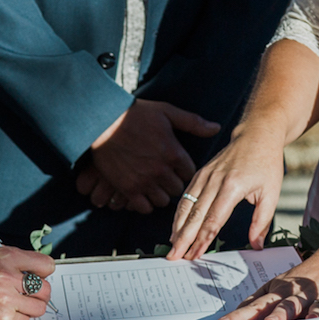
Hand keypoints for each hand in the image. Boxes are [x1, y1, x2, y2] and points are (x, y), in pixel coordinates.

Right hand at [0, 246, 56, 319]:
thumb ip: (19, 262)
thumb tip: (44, 272)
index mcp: (7, 257)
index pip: (47, 264)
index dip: (43, 272)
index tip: (37, 276)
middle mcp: (6, 276)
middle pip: (46, 289)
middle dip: (39, 293)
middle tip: (26, 293)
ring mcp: (4, 299)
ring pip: (38, 308)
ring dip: (29, 308)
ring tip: (13, 303)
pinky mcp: (2, 318)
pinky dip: (17, 318)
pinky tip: (3, 311)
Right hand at [77, 99, 218, 214]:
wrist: (102, 121)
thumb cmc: (135, 114)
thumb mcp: (167, 112)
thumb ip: (193, 122)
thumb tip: (216, 128)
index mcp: (173, 152)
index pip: (190, 173)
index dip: (183, 170)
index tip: (176, 166)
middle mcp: (161, 170)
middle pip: (178, 189)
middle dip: (173, 183)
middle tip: (164, 176)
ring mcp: (143, 181)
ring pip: (163, 201)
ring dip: (160, 194)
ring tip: (153, 184)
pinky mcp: (127, 189)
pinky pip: (144, 207)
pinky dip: (145, 203)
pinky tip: (142, 192)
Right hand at [167, 129, 287, 259]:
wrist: (257, 135)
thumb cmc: (266, 164)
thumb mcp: (271, 194)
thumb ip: (262, 221)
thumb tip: (256, 245)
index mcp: (233, 187)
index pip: (214, 219)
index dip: (203, 239)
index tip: (195, 255)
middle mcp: (215, 180)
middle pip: (195, 215)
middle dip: (184, 238)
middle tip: (175, 256)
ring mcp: (205, 175)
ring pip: (186, 205)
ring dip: (178, 227)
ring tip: (172, 245)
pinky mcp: (200, 173)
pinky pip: (186, 195)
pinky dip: (179, 213)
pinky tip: (177, 226)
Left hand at [217, 248, 318, 319]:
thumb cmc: (300, 279)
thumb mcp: (275, 286)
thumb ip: (255, 302)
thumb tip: (230, 318)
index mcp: (278, 291)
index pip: (255, 306)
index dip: (239, 316)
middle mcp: (295, 294)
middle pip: (282, 306)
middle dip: (273, 315)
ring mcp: (316, 298)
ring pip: (305, 307)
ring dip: (294, 314)